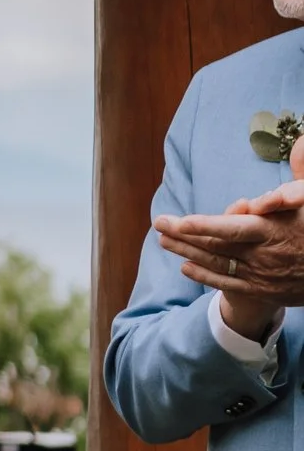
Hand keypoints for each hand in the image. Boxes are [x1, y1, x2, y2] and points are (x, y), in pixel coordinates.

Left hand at [161, 177, 303, 332]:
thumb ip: (294, 187)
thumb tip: (288, 160)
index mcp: (272, 231)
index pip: (232, 228)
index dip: (205, 225)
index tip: (181, 221)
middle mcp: (263, 255)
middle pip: (216, 245)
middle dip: (184, 234)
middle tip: (160, 223)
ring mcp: (260, 275)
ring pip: (217, 263)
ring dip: (187, 252)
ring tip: (164, 241)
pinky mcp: (261, 290)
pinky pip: (227, 283)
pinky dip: (205, 276)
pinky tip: (185, 266)